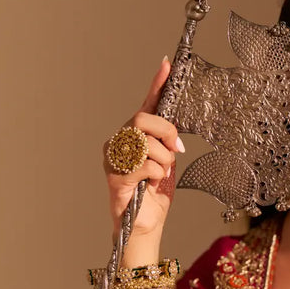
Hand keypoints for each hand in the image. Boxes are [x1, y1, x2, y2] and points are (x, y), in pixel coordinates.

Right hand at [104, 58, 184, 242]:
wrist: (146, 224)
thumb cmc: (154, 194)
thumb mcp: (167, 162)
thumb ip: (168, 144)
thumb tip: (175, 135)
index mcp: (135, 135)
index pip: (147, 104)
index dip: (157, 83)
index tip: (167, 64)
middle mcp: (120, 141)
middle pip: (143, 119)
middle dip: (166, 133)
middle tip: (176, 150)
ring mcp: (114, 157)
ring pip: (146, 143)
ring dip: (163, 161)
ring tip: (160, 175)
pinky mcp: (114, 175)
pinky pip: (144, 165)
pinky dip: (156, 175)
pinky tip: (150, 185)